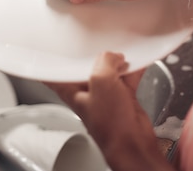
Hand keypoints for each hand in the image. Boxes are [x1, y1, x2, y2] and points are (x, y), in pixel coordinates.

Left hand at [46, 52, 173, 170]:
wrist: (133, 143)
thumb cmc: (110, 124)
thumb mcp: (102, 81)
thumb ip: (105, 61)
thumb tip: (113, 56)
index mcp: (70, 90)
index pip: (55, 74)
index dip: (55, 60)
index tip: (56, 49)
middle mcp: (85, 92)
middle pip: (85, 67)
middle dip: (95, 56)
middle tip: (103, 49)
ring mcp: (104, 96)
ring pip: (107, 71)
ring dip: (116, 63)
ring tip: (122, 57)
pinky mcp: (121, 98)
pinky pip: (125, 78)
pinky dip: (131, 71)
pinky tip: (137, 63)